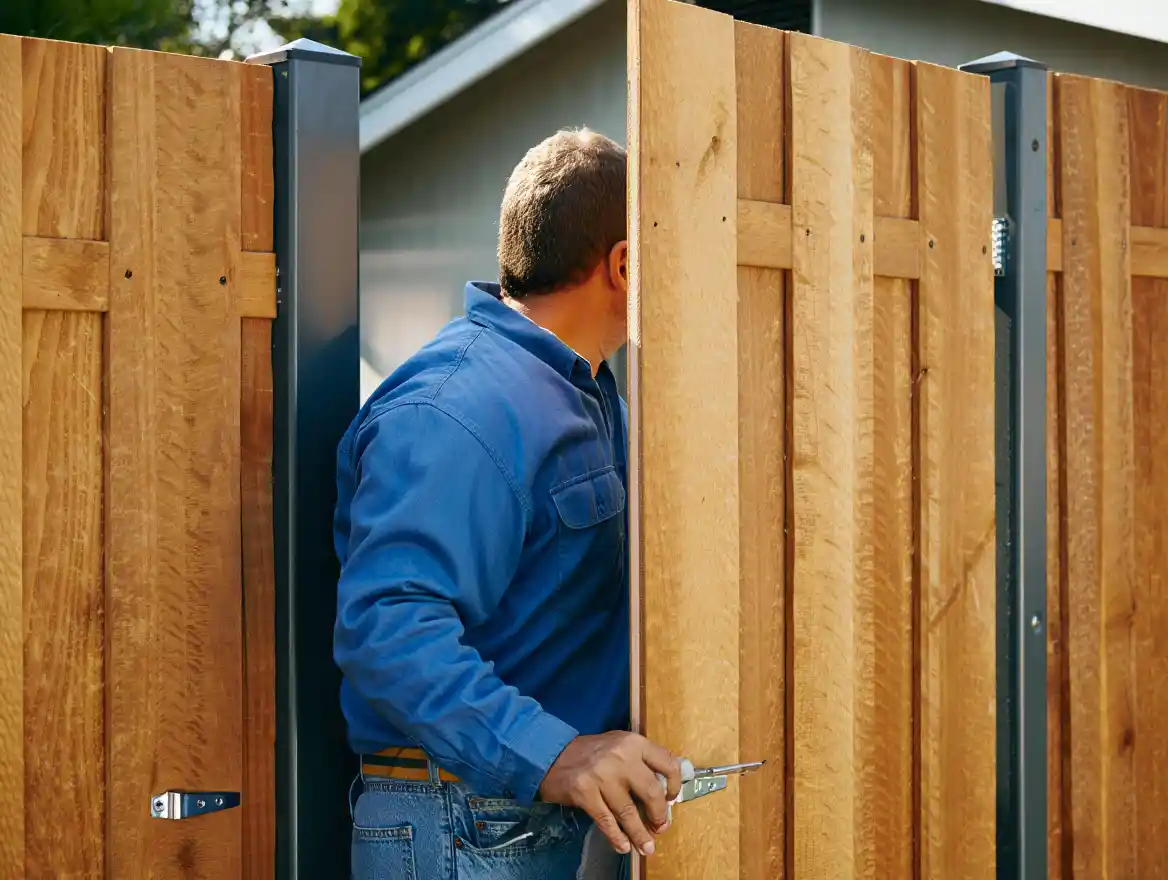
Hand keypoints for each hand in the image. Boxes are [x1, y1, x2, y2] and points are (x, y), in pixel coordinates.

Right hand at [538, 731, 681, 856]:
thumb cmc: (591, 753)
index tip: (671, 799)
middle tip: (660, 827)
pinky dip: (617, 837)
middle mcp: (620, 756)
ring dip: (640, 834)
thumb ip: (641, 761)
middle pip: (651, 792)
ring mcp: (602, 775)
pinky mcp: (584, 792)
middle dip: (659, 815)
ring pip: (628, 812)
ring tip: (646, 847)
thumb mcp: (620, 746)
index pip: (667, 763)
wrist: (552, 754)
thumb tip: (664, 791)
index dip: (674, 785)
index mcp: (633, 742)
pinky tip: (623, 846)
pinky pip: (607, 821)